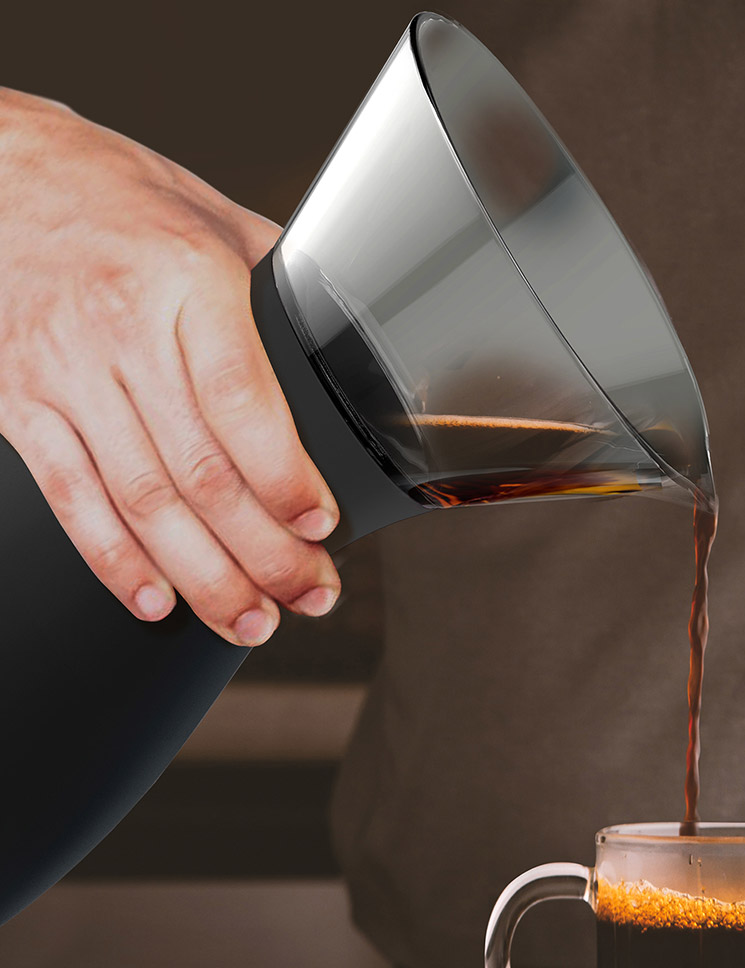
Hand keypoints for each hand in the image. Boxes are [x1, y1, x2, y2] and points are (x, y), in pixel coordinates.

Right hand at [0, 88, 339, 644]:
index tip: (320, 526)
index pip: (243, 405)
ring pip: (142, 501)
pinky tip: (155, 599)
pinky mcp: (18, 404)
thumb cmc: (115, 195)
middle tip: (308, 596)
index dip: (285, 480)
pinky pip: (71, 498)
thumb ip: (276, 289)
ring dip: (202, 575)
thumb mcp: (213, 218)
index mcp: (186, 284)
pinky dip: (114, 559)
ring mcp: (62, 374)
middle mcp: (121, 333)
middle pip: (202, 472)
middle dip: (263, 551)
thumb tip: (337, 342)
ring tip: (248, 620)